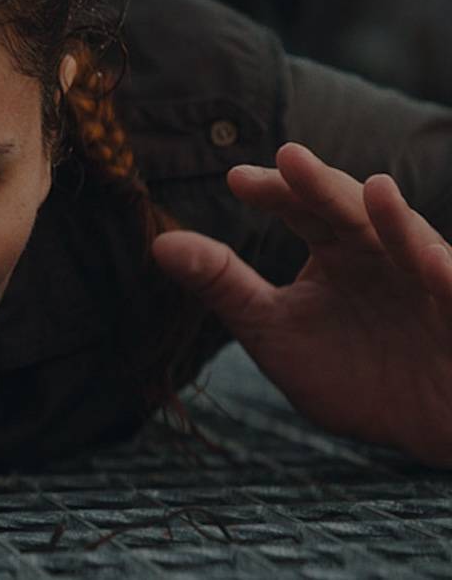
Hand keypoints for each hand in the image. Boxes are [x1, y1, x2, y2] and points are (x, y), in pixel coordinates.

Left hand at [153, 142, 451, 465]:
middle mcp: (382, 253)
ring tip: (372, 189)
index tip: (236, 178)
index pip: (301, 208)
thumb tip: (159, 243)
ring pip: (410, 242)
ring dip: (393, 218)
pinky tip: (435, 264)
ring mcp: (426, 280)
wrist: (423, 425)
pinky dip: (446, 275)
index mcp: (336, 249)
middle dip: (322, 186)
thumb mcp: (274, 329)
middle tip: (289, 157)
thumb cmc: (352, 370)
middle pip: (349, 212)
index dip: (274, 190)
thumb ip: (223, 285)